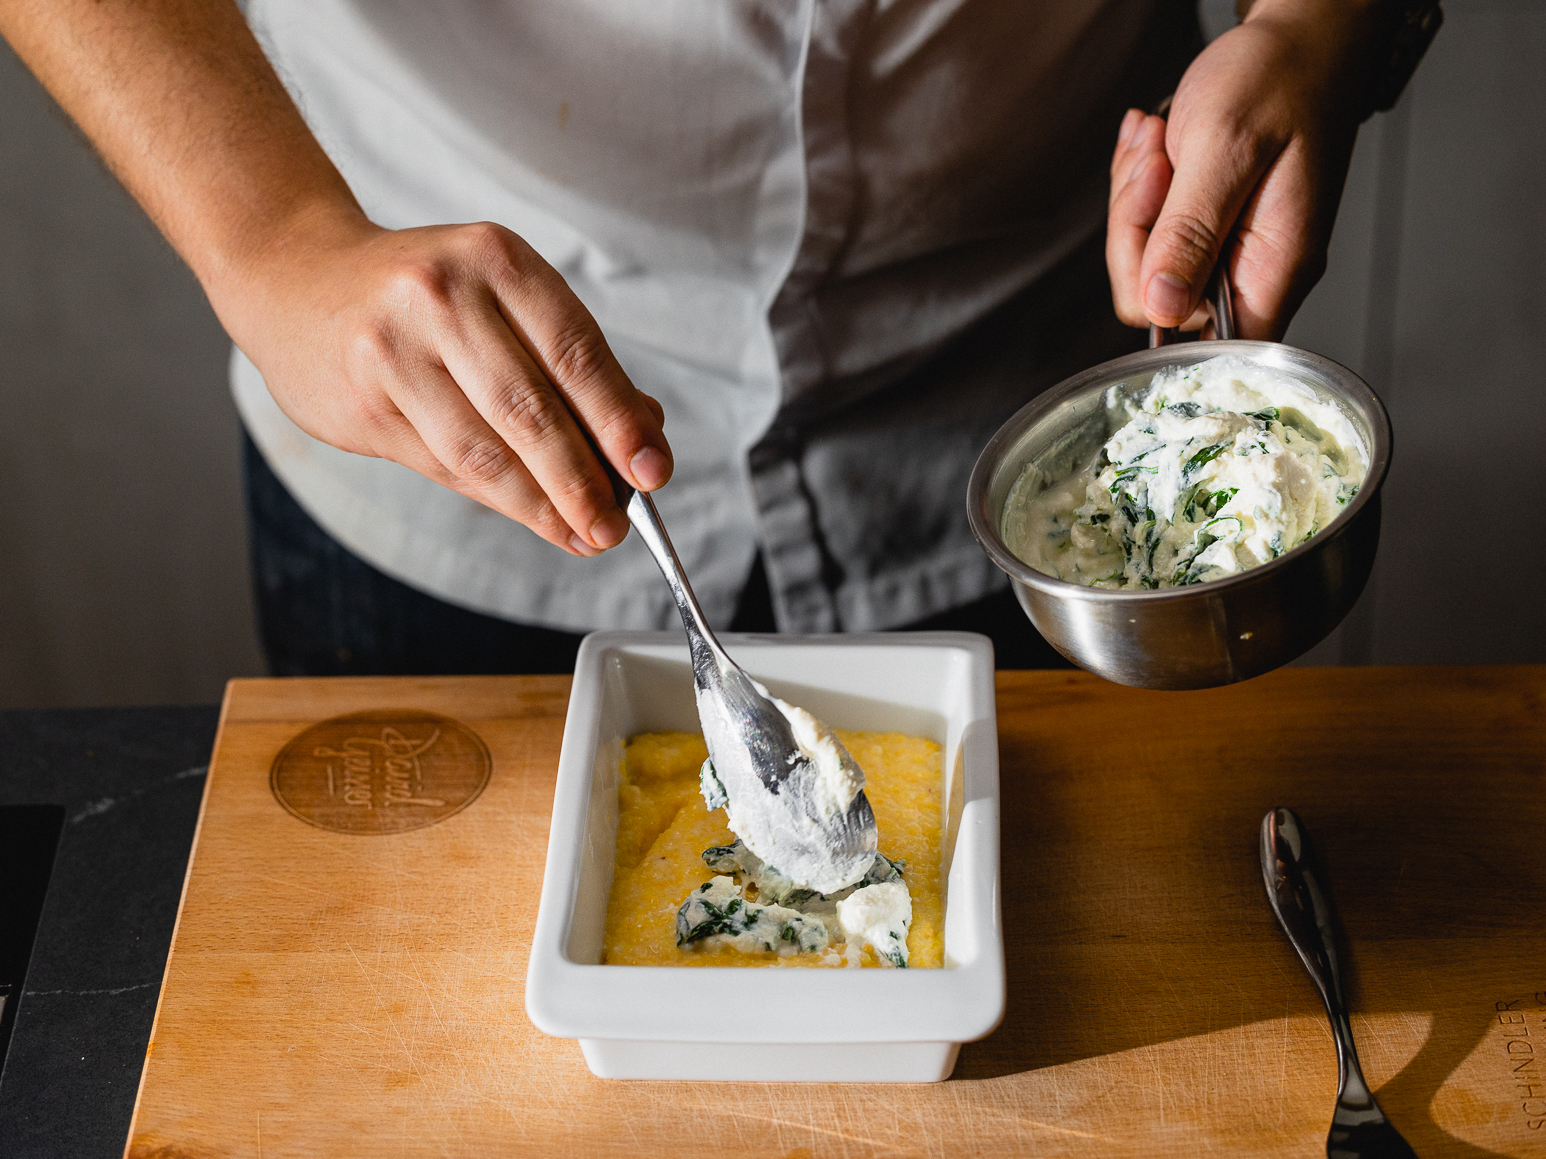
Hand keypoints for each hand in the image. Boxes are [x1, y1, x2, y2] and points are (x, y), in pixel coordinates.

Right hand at [220, 211, 671, 556]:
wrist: (296, 278)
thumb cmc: (423, 295)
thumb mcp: (501, 296)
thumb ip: (571, 360)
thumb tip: (645, 433)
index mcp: (496, 259)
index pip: (574, 351)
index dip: (618, 420)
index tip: (652, 471)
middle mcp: (442, 296)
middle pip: (531, 409)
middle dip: (583, 479)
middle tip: (615, 526)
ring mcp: (393, 349)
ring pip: (485, 449)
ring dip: (541, 503)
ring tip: (582, 533)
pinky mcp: (362, 401)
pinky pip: (445, 465)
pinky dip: (497, 498)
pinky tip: (531, 515)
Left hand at [1106, 1, 1380, 339]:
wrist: (1296, 38)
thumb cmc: (1279, 79)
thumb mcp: (1224, 150)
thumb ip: (1191, 233)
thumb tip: (1163, 307)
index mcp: (1274, 269)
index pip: (1206, 345)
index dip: (1161, 306)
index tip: (1155, 236)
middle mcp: (1254, 272)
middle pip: (1158, 300)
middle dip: (1136, 230)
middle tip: (1157, 166)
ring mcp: (1229, 251)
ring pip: (1144, 264)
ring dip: (1134, 198)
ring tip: (1158, 142)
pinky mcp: (1207, 228)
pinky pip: (1148, 232)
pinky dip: (1139, 186)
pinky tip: (1156, 142)